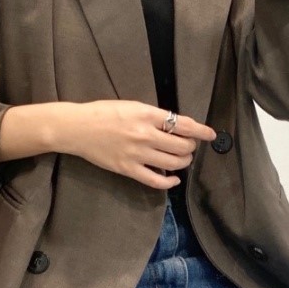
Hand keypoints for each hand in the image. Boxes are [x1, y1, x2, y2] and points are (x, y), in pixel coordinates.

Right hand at [60, 100, 217, 189]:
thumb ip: (154, 116)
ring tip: (182, 158)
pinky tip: (174, 178)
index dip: (201, 131)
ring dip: (183, 161)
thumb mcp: (132, 106)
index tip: (211, 135)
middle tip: (189, 146)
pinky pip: (156, 180)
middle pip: (182, 145)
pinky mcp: (128, 169)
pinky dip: (169, 181)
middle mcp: (145, 134)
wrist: (77, 128)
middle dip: (191, 147)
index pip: (183, 124)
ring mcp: (137, 154)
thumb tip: (176, 126)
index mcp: (147, 114)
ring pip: (173, 162)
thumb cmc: (103, 112)